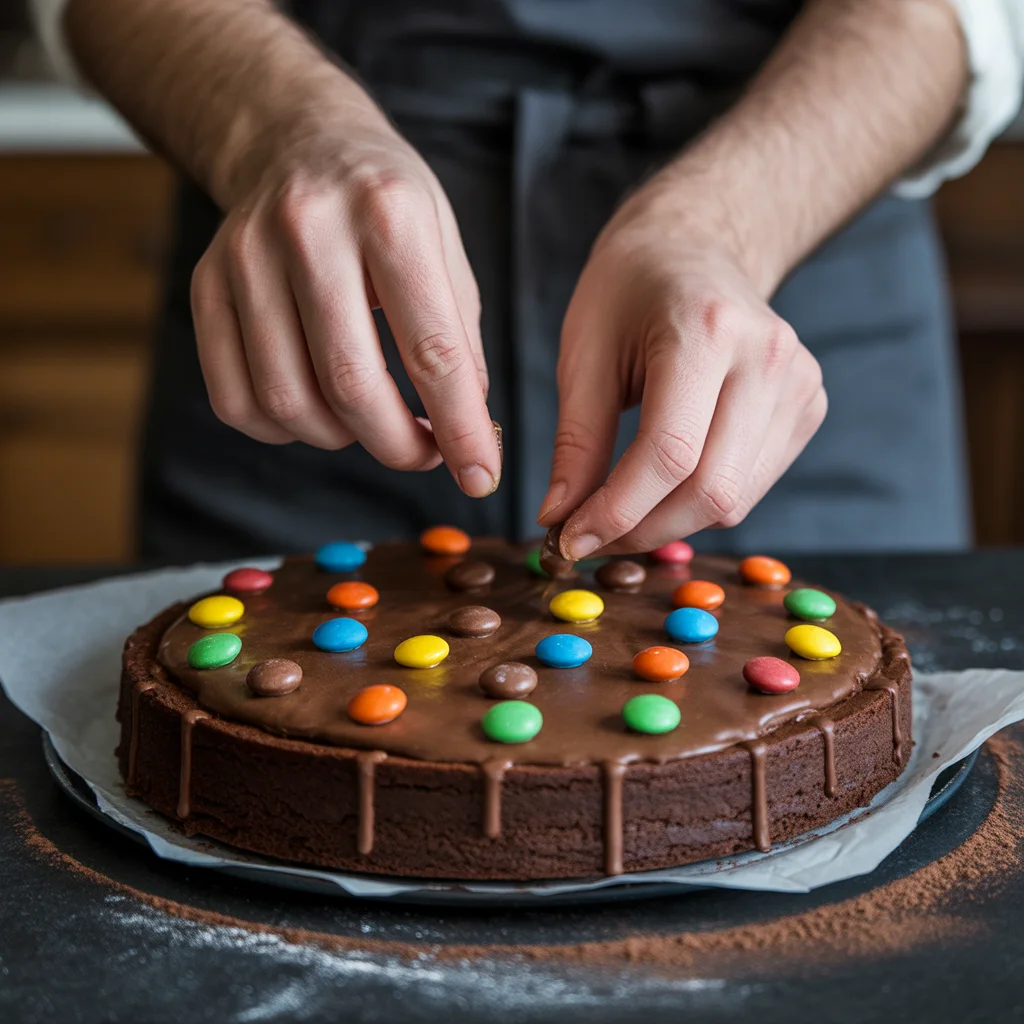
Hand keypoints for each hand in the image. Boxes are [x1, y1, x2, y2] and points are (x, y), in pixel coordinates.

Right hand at [190, 98, 500, 496]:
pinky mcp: (205, 286)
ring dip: (340, 438)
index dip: (460, 429)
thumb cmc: (385, 204)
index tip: (480, 476)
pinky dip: (282, 429)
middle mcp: (309, 230)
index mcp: (388, 215)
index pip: (431, 350)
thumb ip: (459, 337)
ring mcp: (245, 258)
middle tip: (423, 454)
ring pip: (287, 401)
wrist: (297, 141)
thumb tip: (465, 429)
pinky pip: (235, 400)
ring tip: (369, 419)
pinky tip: (315, 409)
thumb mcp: (445, 248)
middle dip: (397, 446)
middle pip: (350, 384)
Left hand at [537, 183, 826, 556]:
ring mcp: (799, 384)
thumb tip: (560, 521)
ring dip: (669, 524)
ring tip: (619, 510)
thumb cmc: (626, 293)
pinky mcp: (808, 407)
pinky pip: (750, 487)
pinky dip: (699, 503)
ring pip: (733, 500)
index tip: (567, 539)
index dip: (615, 511)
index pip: (669, 453)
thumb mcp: (582, 355)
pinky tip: (664, 482)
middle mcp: (767, 357)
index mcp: (707, 329)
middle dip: (642, 530)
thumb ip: (575, 443)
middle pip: (710, 490)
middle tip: (588, 537)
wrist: (694, 250)